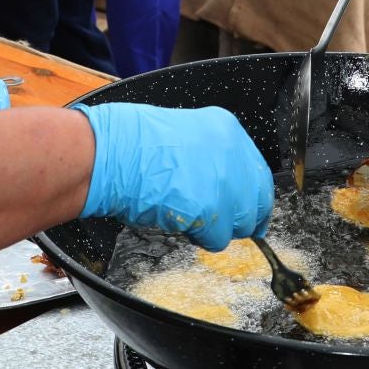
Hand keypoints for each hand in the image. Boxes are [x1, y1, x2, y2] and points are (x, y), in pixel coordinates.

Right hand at [75, 103, 272, 249]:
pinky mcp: (209, 210)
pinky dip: (201, 238)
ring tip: (187, 215)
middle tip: (219, 224)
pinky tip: (180, 221)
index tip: (249, 212)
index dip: (251, 198)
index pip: (257, 173)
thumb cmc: (132, 144)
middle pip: (257, 201)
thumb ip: (211, 156)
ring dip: (217, 228)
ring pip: (240, 223)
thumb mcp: (183, 134)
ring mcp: (223, 182)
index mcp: (226, 129)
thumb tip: (223, 183)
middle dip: (240, 217)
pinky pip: (218, 239)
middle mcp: (233, 153)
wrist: (110, 154)